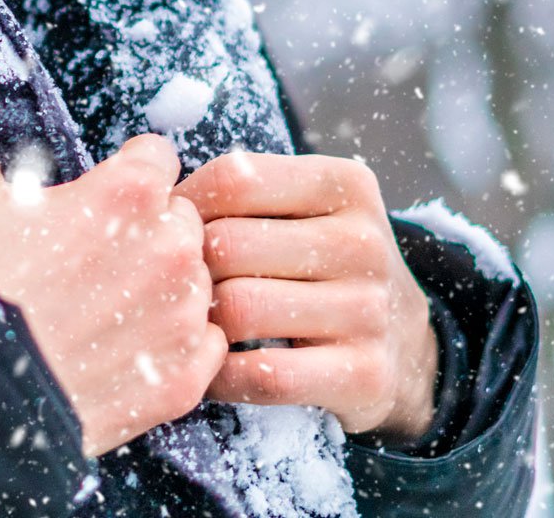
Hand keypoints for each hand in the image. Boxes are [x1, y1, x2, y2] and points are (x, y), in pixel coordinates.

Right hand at [0, 62, 228, 456]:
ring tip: (107, 312)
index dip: (126, 178)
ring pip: (196, 283)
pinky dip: (175, 349)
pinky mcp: (182, 378)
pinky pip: (204, 346)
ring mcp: (181, 315)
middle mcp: (171, 247)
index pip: (158, 159)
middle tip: (96, 261)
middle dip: (148, 234)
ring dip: (165, 290)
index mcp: (129, 192)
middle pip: (182, 221)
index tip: (98, 201)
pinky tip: (128, 353)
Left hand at [174, 153, 438, 440]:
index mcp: (346, 184)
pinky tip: (213, 368)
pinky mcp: (364, 374)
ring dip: (199, 324)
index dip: (184, 204)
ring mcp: (368, 310)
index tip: (168, 229)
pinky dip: (220, 376)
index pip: (235, 178)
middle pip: (230, 245)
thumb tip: (152, 194)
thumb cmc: (322, 263)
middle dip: (186, 269)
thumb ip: (244, 191)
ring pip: (240, 310)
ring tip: (189, 325)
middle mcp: (363, 242)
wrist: (402, 340)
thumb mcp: (306, 207)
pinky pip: (262, 374)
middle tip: (170, 287)